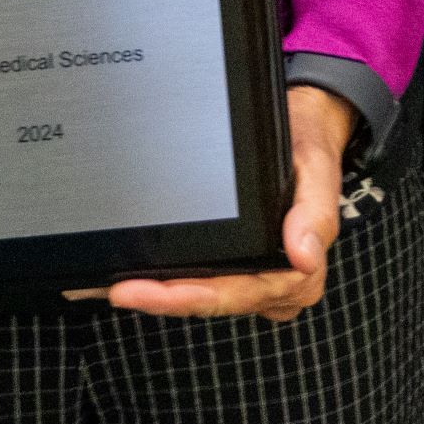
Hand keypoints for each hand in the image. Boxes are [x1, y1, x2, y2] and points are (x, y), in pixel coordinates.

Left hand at [87, 85, 354, 323]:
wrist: (306, 124)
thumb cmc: (309, 146)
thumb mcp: (317, 168)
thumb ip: (314, 214)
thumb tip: (302, 256)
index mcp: (298, 273)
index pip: (234, 294)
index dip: (185, 297)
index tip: (144, 292)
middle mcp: (273, 283)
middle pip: (208, 299)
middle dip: (159, 298)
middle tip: (114, 288)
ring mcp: (253, 277)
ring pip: (198, 292)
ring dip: (154, 291)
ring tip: (105, 283)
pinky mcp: (237, 262)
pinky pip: (198, 275)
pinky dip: (162, 276)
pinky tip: (126, 274)